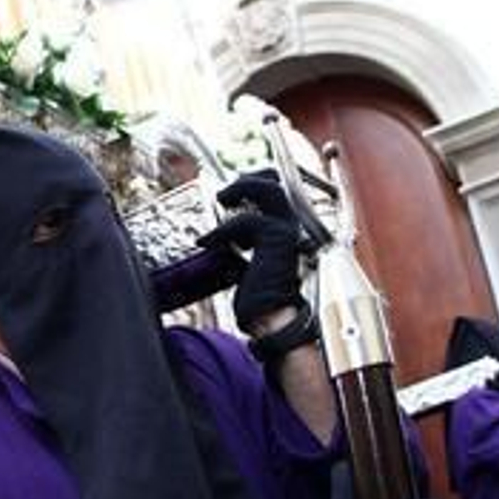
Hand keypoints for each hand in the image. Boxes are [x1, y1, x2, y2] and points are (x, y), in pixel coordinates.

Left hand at [198, 170, 304, 331]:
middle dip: (247, 180)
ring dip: (240, 190)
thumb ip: (243, 239)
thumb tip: (221, 227)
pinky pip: (248, 220)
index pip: (276, 190)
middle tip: (224, 195)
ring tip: (221, 200)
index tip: (229, 193)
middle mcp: (292, 226)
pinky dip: (222, 229)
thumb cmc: (258, 294)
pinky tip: (207, 241)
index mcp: (286, 228)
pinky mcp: (277, 241)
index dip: (253, 182)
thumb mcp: (248, 258)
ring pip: (270, 189)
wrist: (270, 319)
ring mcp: (288, 231)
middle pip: (276, 182)